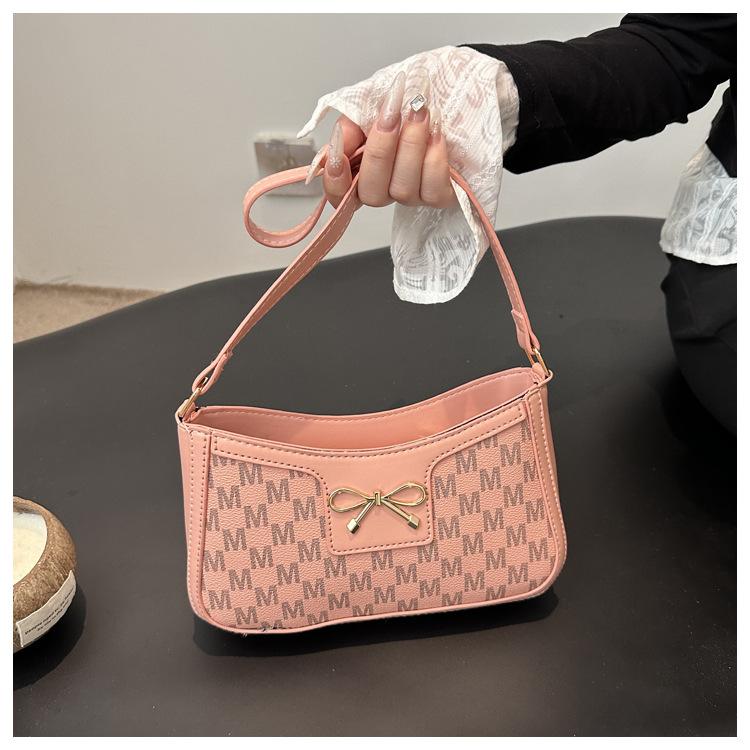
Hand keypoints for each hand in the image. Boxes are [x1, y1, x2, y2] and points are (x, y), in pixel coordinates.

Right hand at [317, 71, 455, 209]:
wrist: (438, 95)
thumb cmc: (405, 102)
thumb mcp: (369, 105)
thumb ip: (350, 124)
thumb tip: (341, 140)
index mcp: (362, 172)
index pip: (339, 195)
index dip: (335, 183)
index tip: (338, 156)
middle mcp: (385, 189)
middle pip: (372, 194)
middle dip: (379, 152)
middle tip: (390, 115)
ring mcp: (413, 196)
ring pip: (402, 190)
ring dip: (410, 147)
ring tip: (418, 111)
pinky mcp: (441, 196)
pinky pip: (433, 190)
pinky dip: (434, 160)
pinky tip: (436, 133)